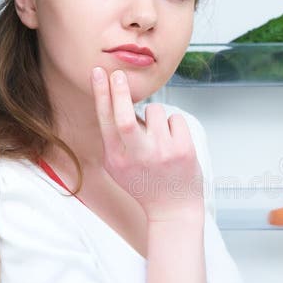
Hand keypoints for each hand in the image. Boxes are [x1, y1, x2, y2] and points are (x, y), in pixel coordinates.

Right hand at [91, 67, 203, 220]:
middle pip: (125, 116)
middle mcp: (137, 156)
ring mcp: (162, 153)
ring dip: (156, 115)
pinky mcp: (183, 151)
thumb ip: (112, 139)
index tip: (99, 72)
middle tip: (120, 74)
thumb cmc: (144, 183)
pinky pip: (176, 119)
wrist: (173, 209)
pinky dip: (174, 125)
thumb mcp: (118, 167)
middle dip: (120, 90)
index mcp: (117, 159)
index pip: (105, 120)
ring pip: (155, 111)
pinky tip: (174, 142)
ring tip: (159, 135)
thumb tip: (111, 98)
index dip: (101, 93)